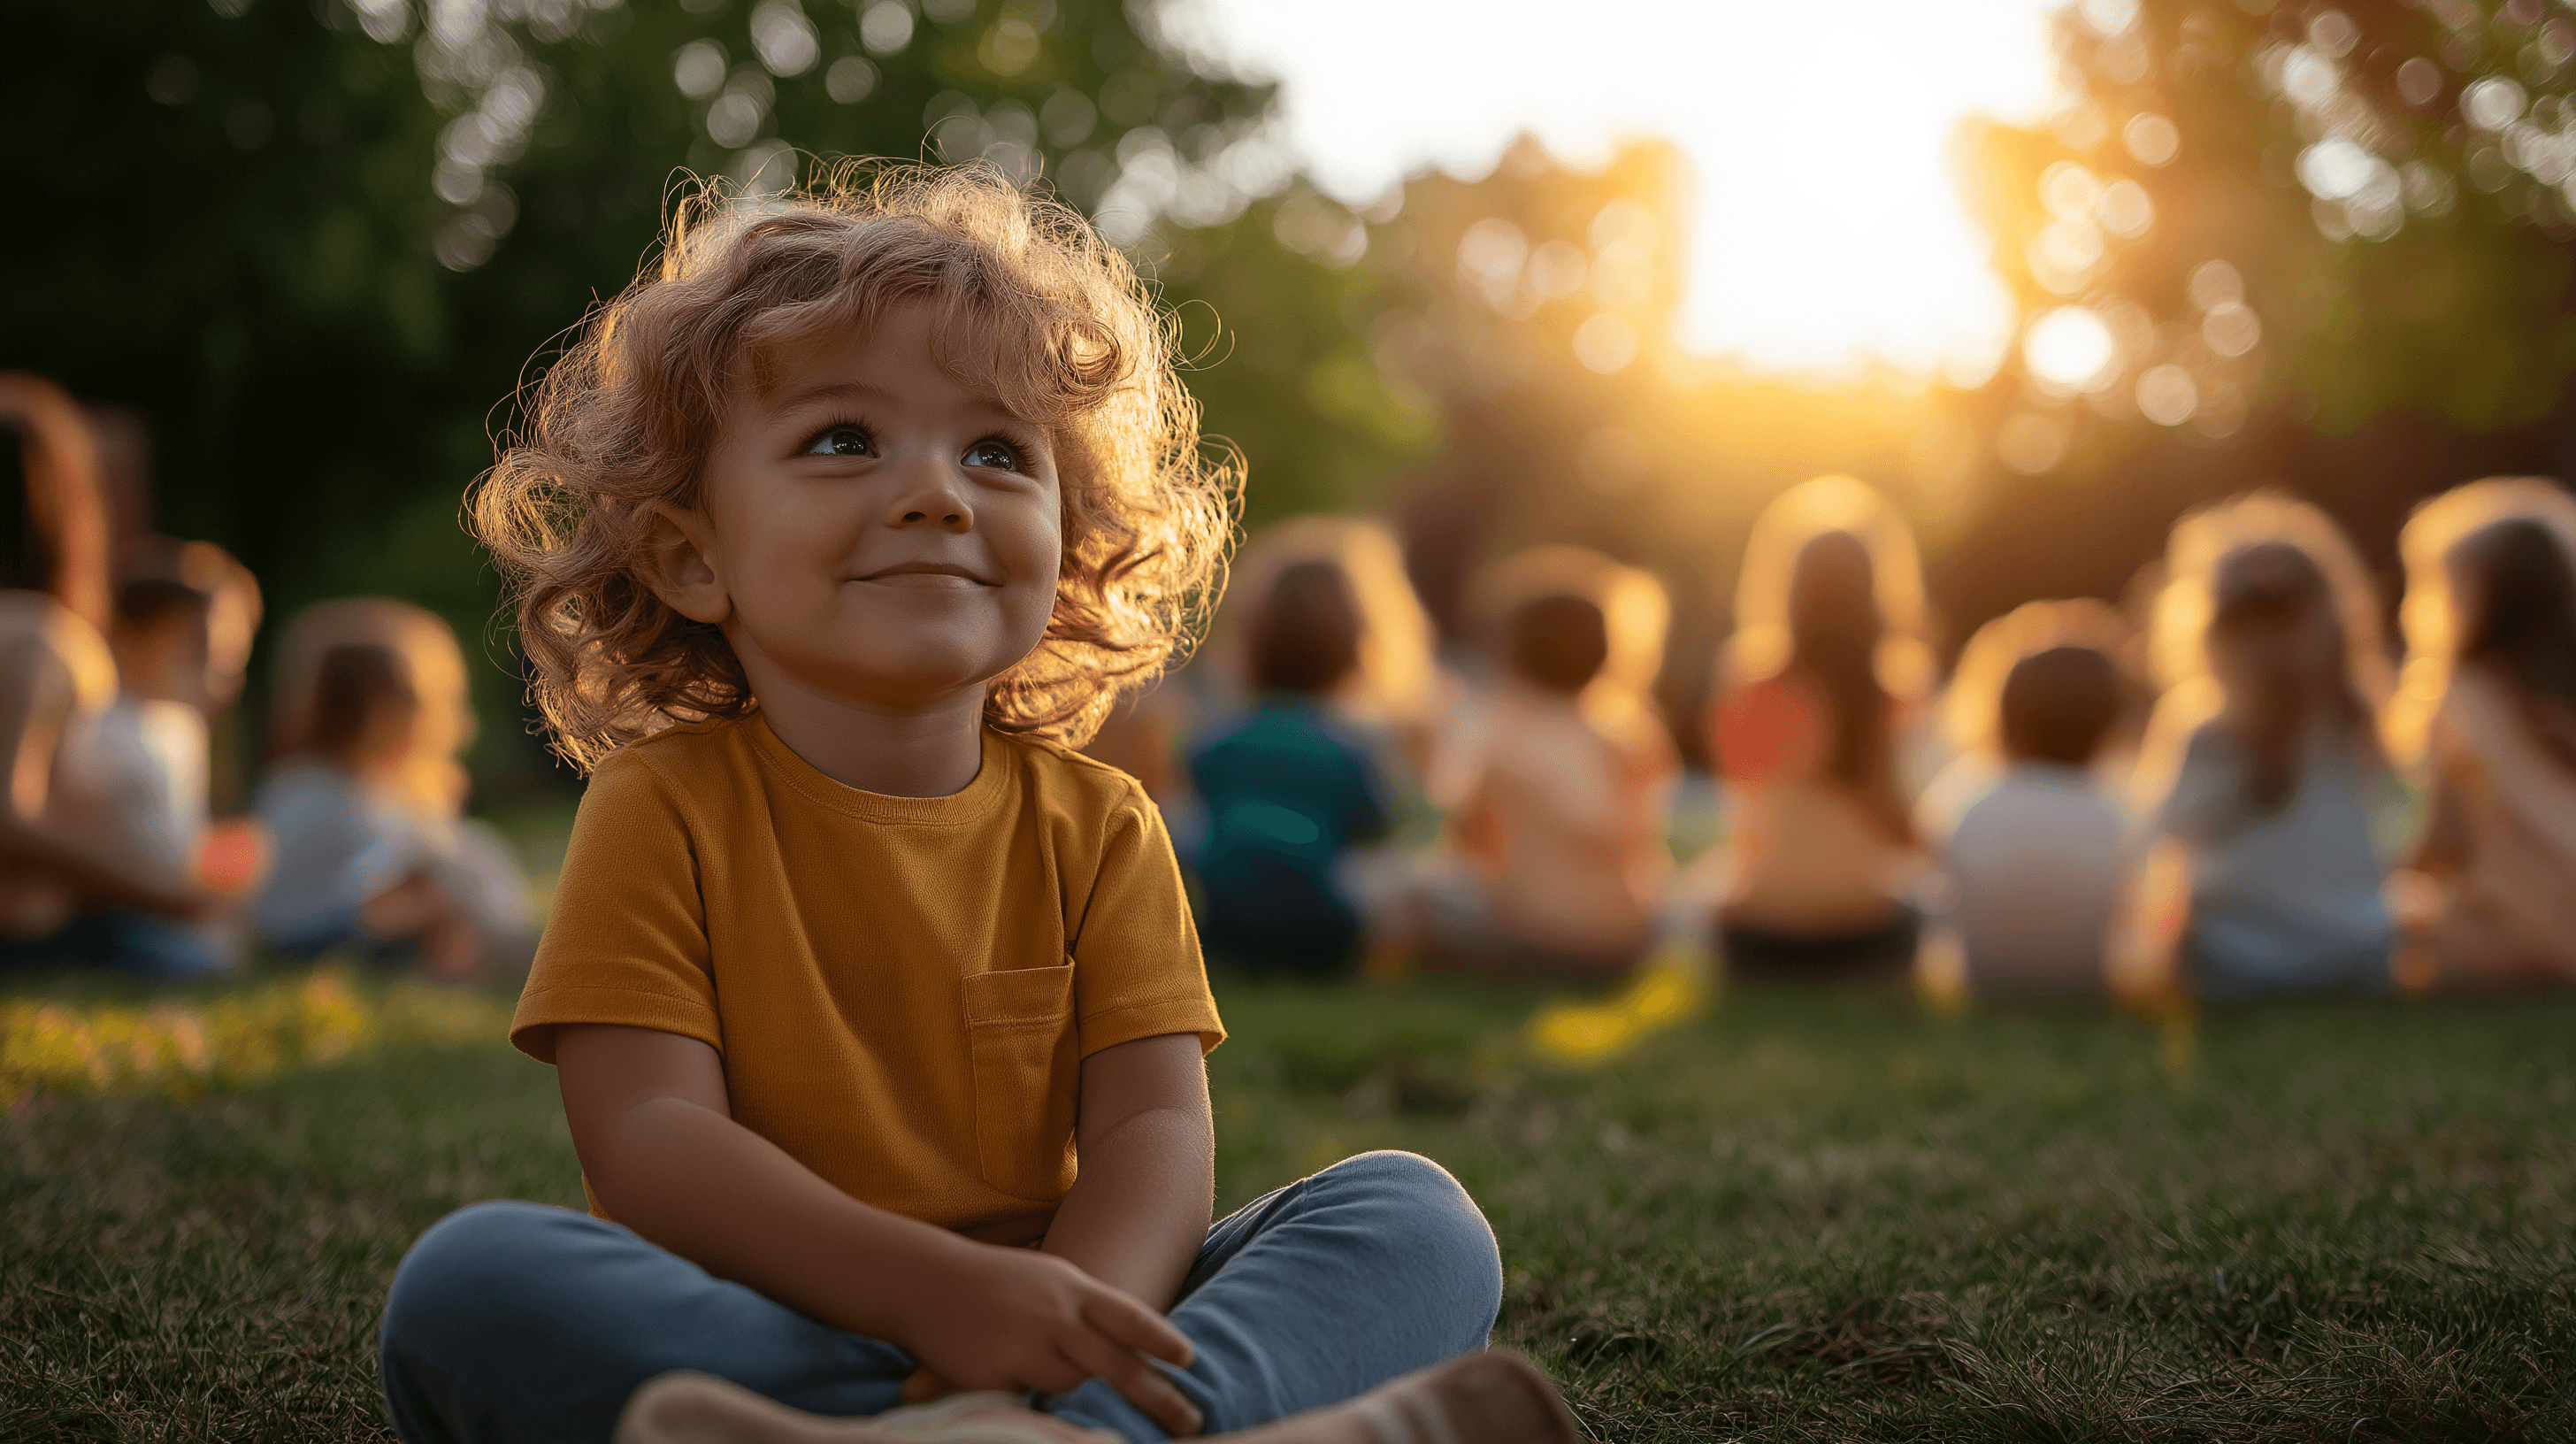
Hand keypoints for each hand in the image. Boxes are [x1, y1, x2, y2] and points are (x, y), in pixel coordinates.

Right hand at [898, 1242, 1201, 1436]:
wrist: (927, 1281)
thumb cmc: (999, 1282)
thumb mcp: (1051, 1279)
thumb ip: (1090, 1310)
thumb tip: (1138, 1344)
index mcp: (1072, 1288)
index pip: (1129, 1316)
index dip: (1161, 1340)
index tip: (1189, 1360)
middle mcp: (1054, 1316)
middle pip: (1117, 1366)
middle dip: (1159, 1397)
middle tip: (1190, 1421)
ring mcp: (1025, 1346)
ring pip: (1073, 1387)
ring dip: (1077, 1389)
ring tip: (1060, 1376)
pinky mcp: (996, 1375)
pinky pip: (1032, 1399)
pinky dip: (1035, 1396)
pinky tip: (1021, 1381)